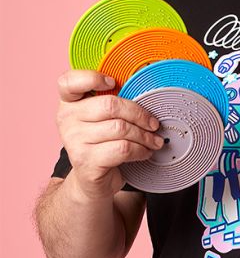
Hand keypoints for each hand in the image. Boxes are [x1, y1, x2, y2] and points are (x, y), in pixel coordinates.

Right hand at [56, 70, 163, 199]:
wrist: (91, 180)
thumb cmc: (103, 143)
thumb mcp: (104, 119)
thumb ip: (114, 103)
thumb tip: (149, 91)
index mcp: (69, 103)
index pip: (69, 81)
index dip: (92, 78)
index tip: (113, 83)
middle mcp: (66, 119)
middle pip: (110, 105)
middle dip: (140, 115)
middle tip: (154, 124)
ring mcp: (73, 140)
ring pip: (120, 128)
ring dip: (145, 136)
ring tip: (153, 141)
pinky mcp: (85, 161)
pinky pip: (123, 148)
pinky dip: (140, 150)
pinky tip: (145, 152)